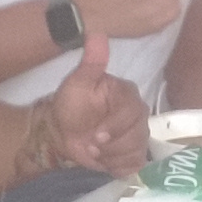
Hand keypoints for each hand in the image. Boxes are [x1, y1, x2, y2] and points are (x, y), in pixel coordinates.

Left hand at [37, 34, 148, 176]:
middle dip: (110, 145)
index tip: (95, 135)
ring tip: (94, 150)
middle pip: (136, 136)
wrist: (62, 132)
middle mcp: (139, 115)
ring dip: (110, 156)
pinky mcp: (134, 155)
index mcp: (127, 95)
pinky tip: (104, 161)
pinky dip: (117, 167)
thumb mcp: (76, 83)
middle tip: (90, 144)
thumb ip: (91, 62)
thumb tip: (97, 34)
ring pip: (135, 152)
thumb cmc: (71, 106)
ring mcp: (138, 135)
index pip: (131, 113)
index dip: (114, 127)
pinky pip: (135, 166)